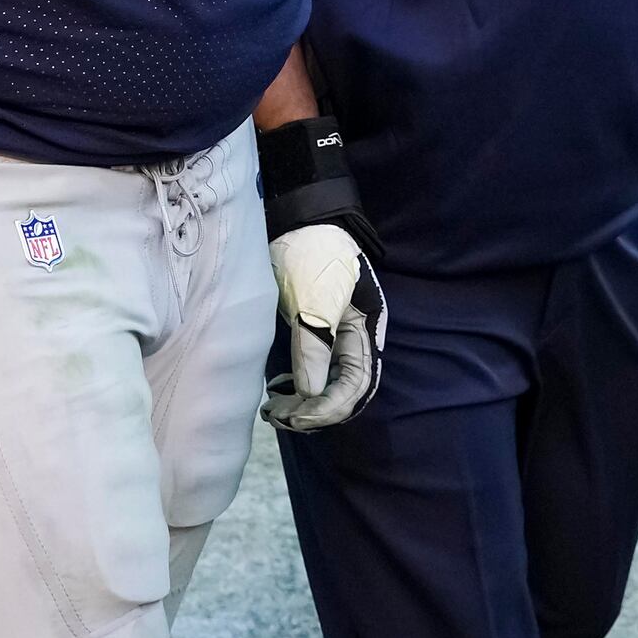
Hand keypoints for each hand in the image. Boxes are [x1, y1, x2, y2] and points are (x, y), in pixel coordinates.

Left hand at [264, 222, 387, 431]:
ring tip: (272, 407)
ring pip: (326, 384)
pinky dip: (298, 386)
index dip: (329, 407)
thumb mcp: (314, 296)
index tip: (296, 417)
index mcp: (365, 329)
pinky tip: (278, 389)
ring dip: (302, 402)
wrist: (298, 220)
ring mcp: (335, 336)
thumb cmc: (312, 252)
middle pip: (343, 390)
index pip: (357, 384)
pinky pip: (312, 371)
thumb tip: (311, 394)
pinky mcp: (314, 332)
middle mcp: (355, 338)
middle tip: (277, 415)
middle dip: (313, 410)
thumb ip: (315, 343)